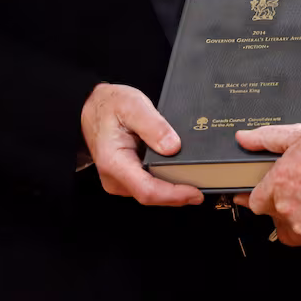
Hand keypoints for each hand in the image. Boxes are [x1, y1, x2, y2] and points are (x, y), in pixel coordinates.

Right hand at [80, 83, 204, 206]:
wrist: (92, 107)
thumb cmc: (110, 105)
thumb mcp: (133, 106)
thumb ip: (152, 126)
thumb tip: (173, 147)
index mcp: (114, 162)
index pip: (147, 190)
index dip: (173, 195)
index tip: (196, 192)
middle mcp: (115, 178)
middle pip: (152, 195)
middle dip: (179, 193)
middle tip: (208, 182)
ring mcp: (120, 181)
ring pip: (152, 193)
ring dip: (175, 188)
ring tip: (199, 177)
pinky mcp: (126, 178)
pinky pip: (149, 185)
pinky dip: (167, 182)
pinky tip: (183, 172)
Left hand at [232, 124, 300, 248]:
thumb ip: (268, 138)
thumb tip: (243, 138)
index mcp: (278, 186)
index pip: (253, 200)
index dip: (259, 193)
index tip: (265, 191)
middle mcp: (288, 211)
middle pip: (274, 215)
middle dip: (282, 203)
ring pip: (292, 229)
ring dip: (298, 217)